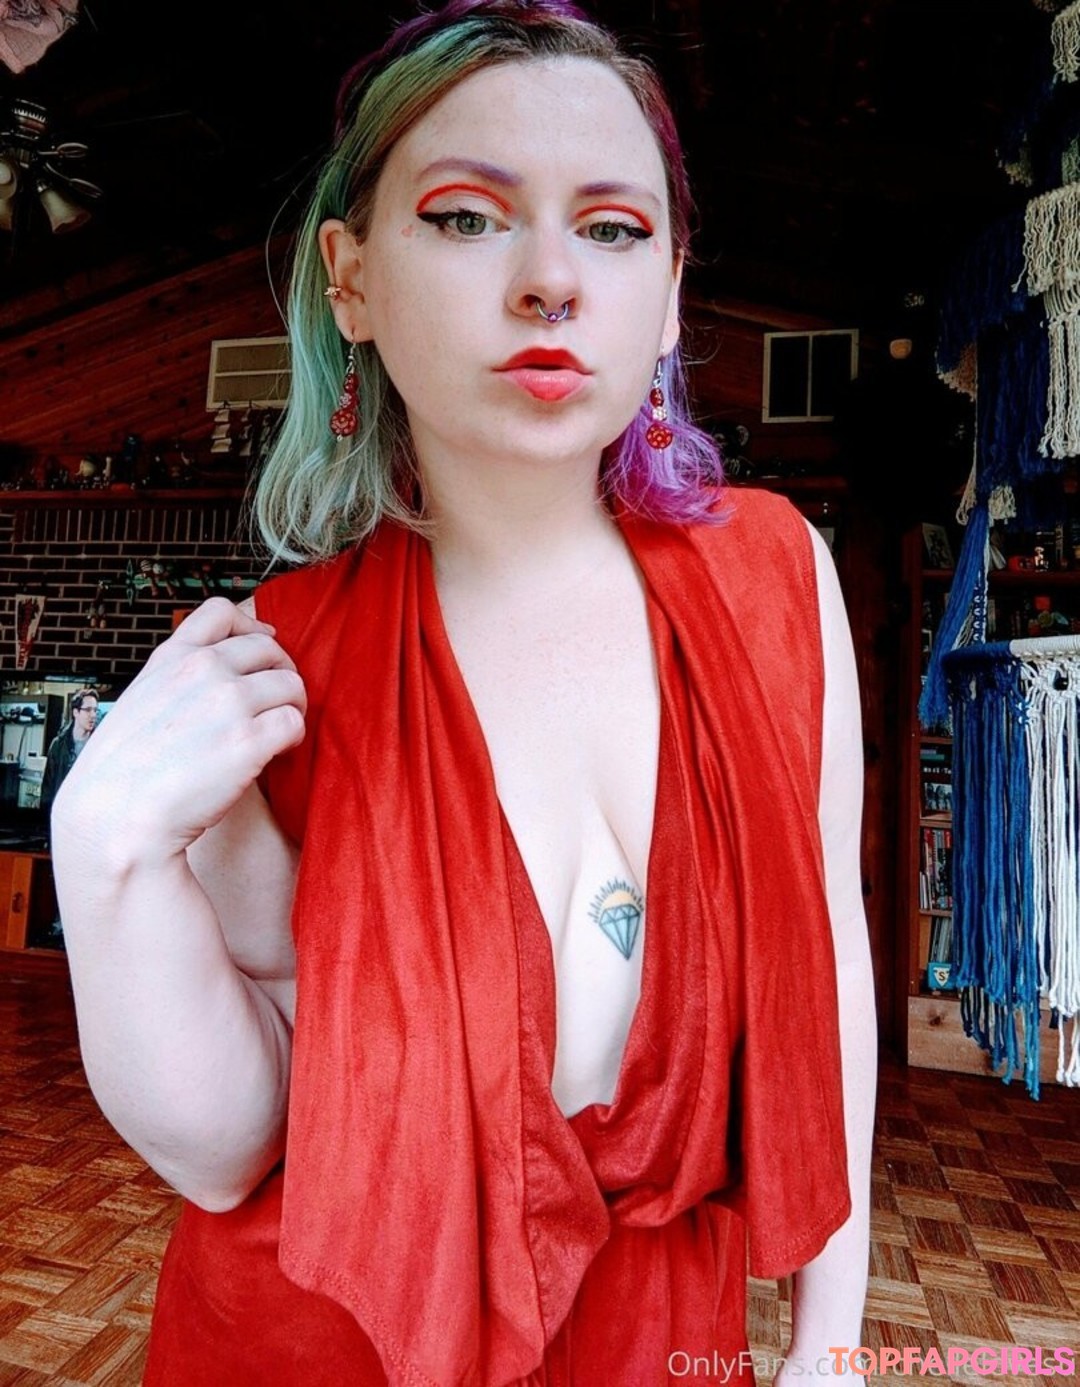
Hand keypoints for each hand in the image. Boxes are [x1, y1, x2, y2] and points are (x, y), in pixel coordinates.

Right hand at [53, 597, 305, 862]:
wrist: (115, 817)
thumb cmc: (122, 773)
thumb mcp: (138, 702)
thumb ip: (174, 680)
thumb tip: (214, 676)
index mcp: (171, 658)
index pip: (221, 612)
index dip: (253, 627)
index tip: (265, 643)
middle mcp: (203, 670)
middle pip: (270, 649)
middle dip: (281, 674)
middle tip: (278, 703)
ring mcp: (229, 701)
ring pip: (291, 685)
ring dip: (292, 707)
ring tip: (278, 733)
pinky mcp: (250, 739)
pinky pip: (295, 722)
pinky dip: (293, 739)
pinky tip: (276, 755)